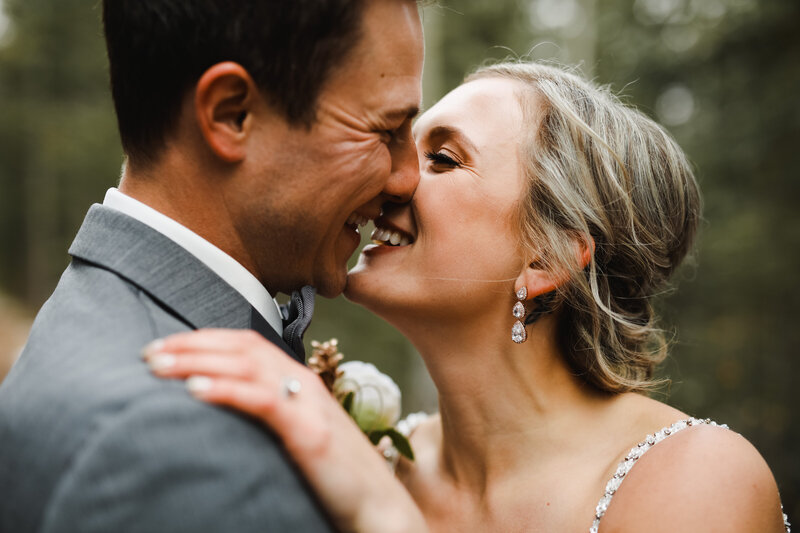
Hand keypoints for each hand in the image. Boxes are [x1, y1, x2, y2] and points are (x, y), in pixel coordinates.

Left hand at [143, 329, 426, 532]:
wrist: (378, 507)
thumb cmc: (334, 477)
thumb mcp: (297, 437)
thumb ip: (269, 416)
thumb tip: (224, 411)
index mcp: (300, 382)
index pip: (247, 344)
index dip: (204, 340)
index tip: (166, 348)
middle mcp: (305, 383)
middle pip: (243, 347)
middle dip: (192, 345)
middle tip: (149, 353)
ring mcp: (309, 405)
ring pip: (248, 365)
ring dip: (198, 360)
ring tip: (158, 366)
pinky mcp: (310, 432)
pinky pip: (263, 399)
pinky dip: (226, 389)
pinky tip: (195, 391)